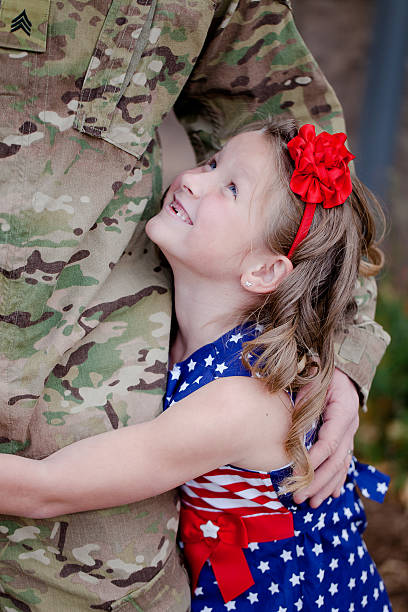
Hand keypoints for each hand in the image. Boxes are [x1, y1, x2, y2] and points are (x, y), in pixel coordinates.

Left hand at [293, 368, 358, 507]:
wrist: (339, 370)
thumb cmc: (321, 375)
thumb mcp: (311, 384)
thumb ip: (302, 404)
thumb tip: (289, 425)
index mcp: (343, 412)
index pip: (330, 442)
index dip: (315, 459)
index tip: (299, 473)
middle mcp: (349, 427)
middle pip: (336, 460)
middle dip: (318, 482)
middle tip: (300, 497)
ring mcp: (349, 434)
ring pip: (340, 466)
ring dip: (326, 487)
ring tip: (312, 504)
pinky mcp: (344, 439)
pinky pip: (342, 463)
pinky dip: (336, 480)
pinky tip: (331, 495)